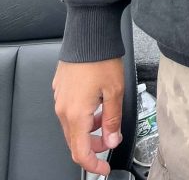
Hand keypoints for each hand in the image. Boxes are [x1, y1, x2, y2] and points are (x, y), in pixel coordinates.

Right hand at [52, 58, 123, 176]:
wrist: (88, 34)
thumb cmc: (101, 58)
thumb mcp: (115, 91)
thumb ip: (113, 119)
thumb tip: (111, 139)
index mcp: (76, 114)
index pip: (81, 152)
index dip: (94, 164)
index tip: (104, 168)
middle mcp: (64, 109)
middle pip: (75, 141)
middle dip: (93, 147)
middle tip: (109, 141)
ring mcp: (60, 99)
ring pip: (72, 126)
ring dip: (89, 130)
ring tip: (106, 119)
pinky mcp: (60, 89)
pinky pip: (69, 111)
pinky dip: (83, 116)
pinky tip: (97, 105)